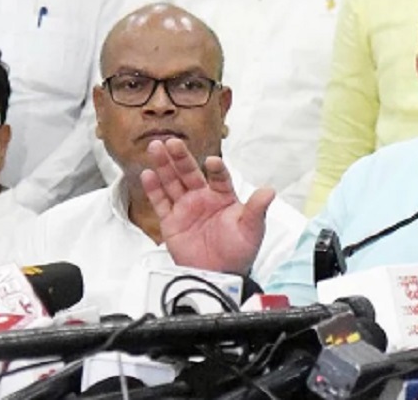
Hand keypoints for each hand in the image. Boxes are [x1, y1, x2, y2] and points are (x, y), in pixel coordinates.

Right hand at [141, 137, 275, 274]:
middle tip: (173, 142)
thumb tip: (269, 191)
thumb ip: (256, 209)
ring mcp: (186, 208)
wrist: (220, 275)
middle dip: (181, 157)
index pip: (218, 177)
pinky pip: (161, 202)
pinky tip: (148, 174)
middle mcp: (203, 198)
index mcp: (223, 196)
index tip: (212, 162)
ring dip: (164, 165)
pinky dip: (153, 189)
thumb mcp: (251, 229)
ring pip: (172, 182)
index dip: (215, 169)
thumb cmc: (239, 251)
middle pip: (189, 173)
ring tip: (156, 147)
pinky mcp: (171, 222)